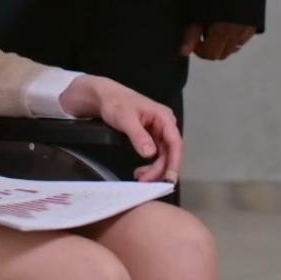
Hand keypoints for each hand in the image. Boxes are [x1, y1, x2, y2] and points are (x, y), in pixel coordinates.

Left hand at [59, 75, 182, 182]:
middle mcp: (165, 124)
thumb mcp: (126, 119)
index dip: (174, 162)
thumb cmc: (116, 103)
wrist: (105, 97)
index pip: (175, 143)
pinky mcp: (152, 136)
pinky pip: (156, 154)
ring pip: (164, 155)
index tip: (169, 178)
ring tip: (142, 179)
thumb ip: (139, 136)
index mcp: (164, 117)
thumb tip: (150, 154)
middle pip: (170, 152)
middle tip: (147, 182)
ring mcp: (159, 130)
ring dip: (155, 169)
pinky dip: (151, 165)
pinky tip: (142, 171)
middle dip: (160, 169)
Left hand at [180, 22, 257, 60]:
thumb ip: (191, 34)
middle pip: (222, 54)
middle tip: (203, 32)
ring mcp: (249, 28)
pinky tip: (228, 23)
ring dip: (223, 43)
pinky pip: (243, 38)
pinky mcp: (255, 23)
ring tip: (215, 26)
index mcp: (222, 31)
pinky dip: (235, 37)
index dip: (198, 50)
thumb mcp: (196, 12)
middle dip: (210, 48)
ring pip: (233, 47)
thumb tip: (183, 53)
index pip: (209, 55)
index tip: (193, 39)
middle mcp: (238, 33)